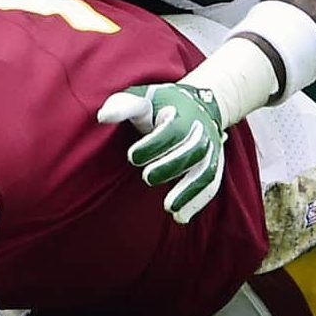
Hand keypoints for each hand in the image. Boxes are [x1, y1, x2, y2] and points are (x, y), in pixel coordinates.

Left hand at [97, 83, 226, 224]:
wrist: (198, 104)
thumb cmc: (160, 105)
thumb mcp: (142, 98)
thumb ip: (123, 106)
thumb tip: (103, 116)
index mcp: (180, 114)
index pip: (172, 129)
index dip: (154, 144)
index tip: (132, 156)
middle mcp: (200, 132)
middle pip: (193, 150)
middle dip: (171, 165)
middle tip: (147, 178)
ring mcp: (210, 149)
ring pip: (206, 171)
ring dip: (189, 191)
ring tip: (169, 208)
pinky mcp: (213, 165)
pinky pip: (210, 185)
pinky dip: (197, 202)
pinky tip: (180, 217)